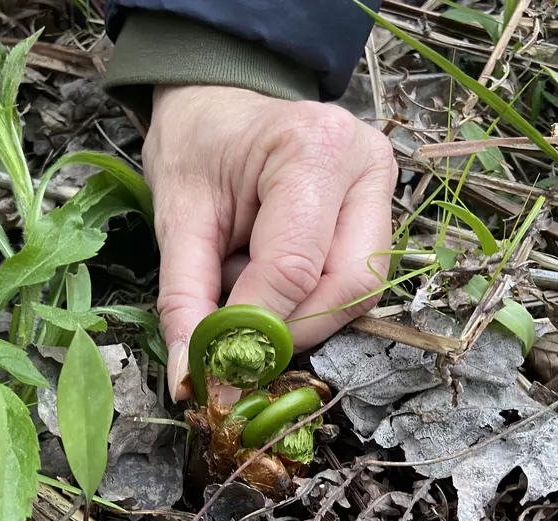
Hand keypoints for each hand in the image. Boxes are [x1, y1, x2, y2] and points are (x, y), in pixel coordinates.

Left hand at [146, 85, 397, 401]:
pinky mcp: (380, 214)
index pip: (296, 266)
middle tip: (239, 338)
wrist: (217, 108)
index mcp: (314, 148)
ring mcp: (382, 190)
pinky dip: (310, 302)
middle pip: (349, 287)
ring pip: (359, 294)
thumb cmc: (196, 148)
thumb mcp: (175, 218)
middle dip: (291, 329)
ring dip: (301, 317)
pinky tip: (273, 283)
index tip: (218, 362)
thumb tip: (190, 374)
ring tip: (251, 292)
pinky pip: (355, 285)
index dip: (257, 326)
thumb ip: (184, 297)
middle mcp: (366, 166)